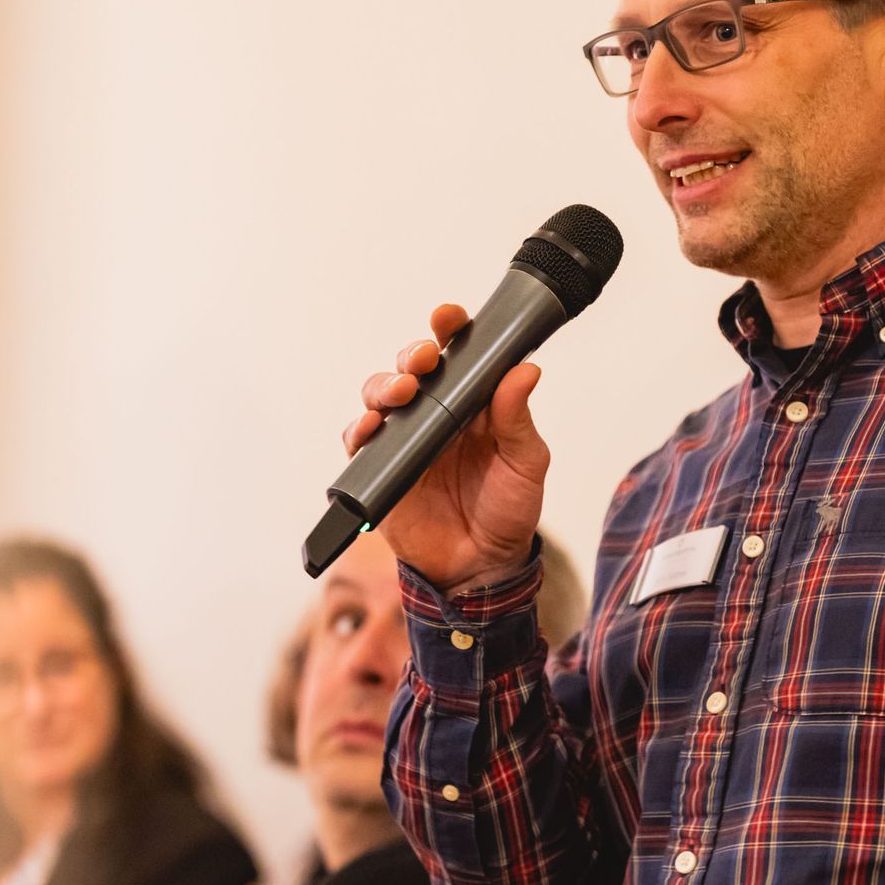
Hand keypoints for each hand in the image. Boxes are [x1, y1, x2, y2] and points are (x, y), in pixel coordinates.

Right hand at [343, 303, 547, 590]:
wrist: (481, 566)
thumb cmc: (508, 510)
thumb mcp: (525, 463)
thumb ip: (517, 419)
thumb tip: (525, 370)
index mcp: (473, 404)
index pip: (458, 355)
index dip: (450, 330)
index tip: (448, 317)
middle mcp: (435, 414)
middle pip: (412, 368)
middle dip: (413, 355)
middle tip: (424, 361)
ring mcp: (405, 439)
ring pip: (382, 395)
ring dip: (385, 386)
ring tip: (402, 393)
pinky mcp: (380, 469)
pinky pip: (359, 440)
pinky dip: (359, 429)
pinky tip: (370, 428)